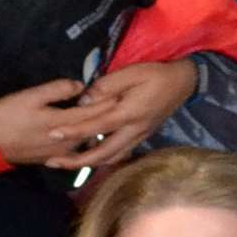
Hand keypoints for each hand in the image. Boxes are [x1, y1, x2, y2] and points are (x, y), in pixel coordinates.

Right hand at [0, 78, 111, 165]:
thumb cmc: (7, 116)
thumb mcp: (30, 96)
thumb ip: (57, 90)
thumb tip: (80, 85)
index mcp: (63, 124)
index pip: (94, 112)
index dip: (108, 101)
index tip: (122, 91)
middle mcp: (67, 143)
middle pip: (94, 128)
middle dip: (107, 115)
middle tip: (120, 103)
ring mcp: (60, 154)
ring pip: (87, 142)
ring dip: (97, 129)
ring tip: (108, 118)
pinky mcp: (52, 159)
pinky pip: (76, 151)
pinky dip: (85, 141)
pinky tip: (89, 135)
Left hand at [41, 60, 199, 169]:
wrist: (183, 82)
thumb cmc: (155, 74)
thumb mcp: (131, 72)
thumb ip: (106, 86)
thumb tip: (84, 100)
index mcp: (129, 113)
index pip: (96, 127)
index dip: (74, 131)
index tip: (53, 134)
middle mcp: (134, 131)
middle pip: (102, 154)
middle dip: (77, 162)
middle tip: (53, 162)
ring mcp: (139, 137)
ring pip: (111, 158)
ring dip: (89, 164)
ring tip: (67, 163)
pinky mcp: (141, 137)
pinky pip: (119, 154)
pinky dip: (103, 159)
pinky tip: (90, 157)